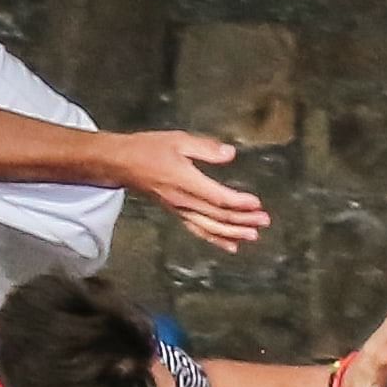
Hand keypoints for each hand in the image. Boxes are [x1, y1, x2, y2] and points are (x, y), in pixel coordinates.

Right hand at [105, 130, 269, 253]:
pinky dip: (216, 239)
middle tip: (264, 220)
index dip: (239, 203)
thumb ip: (206, 148)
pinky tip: (231, 246)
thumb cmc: (149, 148)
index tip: (256, 203)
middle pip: (218, 216)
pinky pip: (199, 230)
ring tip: (254, 235)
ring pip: (210, 228)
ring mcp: (179, 209)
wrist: (122, 163)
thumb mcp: (178, 140)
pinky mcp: (177, 213)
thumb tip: (230, 154)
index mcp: (185, 181)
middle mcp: (183, 200)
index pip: (218, 198)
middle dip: (243, 221)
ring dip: (233, 233)